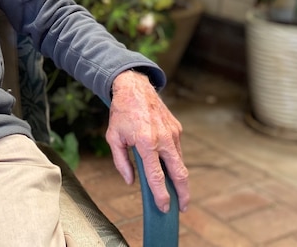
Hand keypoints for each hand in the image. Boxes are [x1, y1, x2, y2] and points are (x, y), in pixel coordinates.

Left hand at [105, 70, 189, 212]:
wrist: (134, 88)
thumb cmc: (121, 113)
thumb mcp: (113, 138)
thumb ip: (121, 162)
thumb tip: (131, 181)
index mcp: (145, 142)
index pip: (156, 176)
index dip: (162, 195)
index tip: (165, 208)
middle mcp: (163, 138)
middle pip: (179, 173)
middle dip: (183, 193)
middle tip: (183, 208)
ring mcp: (173, 133)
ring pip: (179, 162)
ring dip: (179, 178)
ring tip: (176, 192)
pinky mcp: (177, 128)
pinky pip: (177, 150)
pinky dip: (174, 161)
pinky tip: (168, 167)